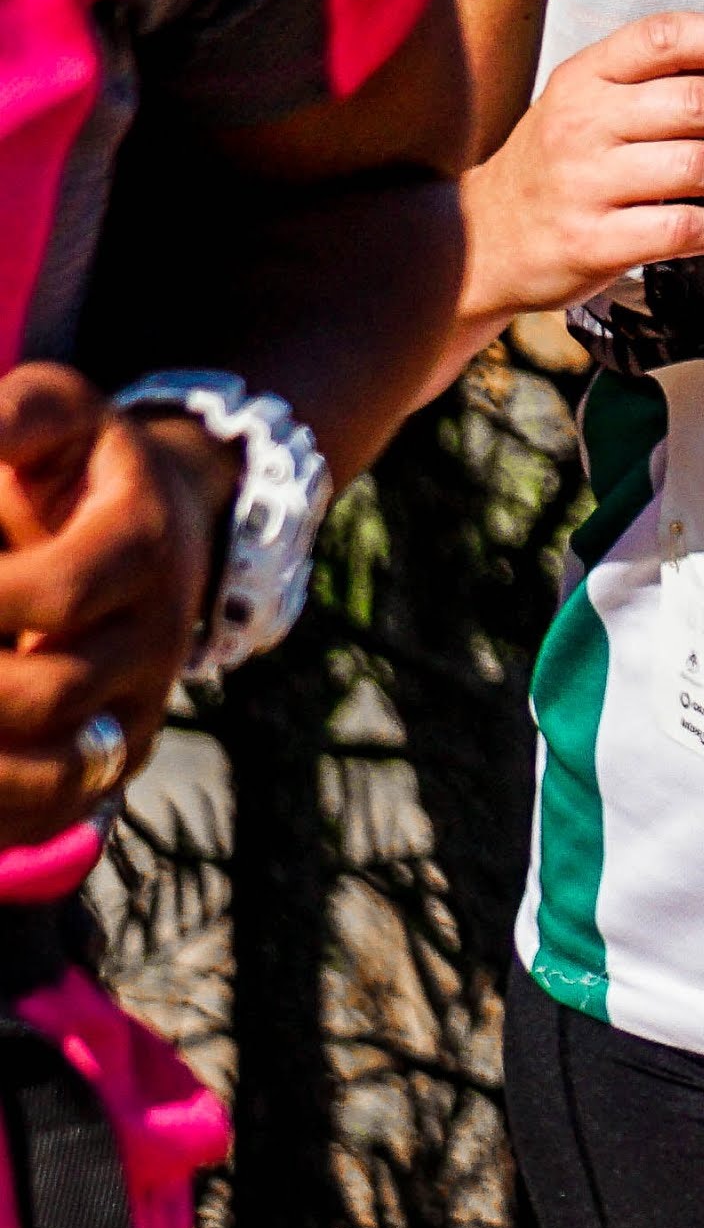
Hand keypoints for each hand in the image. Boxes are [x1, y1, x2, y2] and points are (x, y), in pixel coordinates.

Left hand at [0, 369, 214, 839]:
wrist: (164, 520)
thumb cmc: (76, 464)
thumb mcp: (56, 413)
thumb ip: (9, 417)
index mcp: (142, 545)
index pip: (57, 593)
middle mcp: (156, 637)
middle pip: (47, 695)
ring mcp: (138, 706)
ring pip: (55, 777)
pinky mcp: (116, 756)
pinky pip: (57, 814)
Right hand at [468, 13, 703, 316]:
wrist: (485, 238)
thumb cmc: (562, 163)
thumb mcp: (595, 104)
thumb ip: (669, 80)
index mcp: (585, 76)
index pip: (666, 36)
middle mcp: (582, 122)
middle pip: (701, 104)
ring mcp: (585, 183)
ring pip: (702, 167)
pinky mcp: (593, 241)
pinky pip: (685, 230)